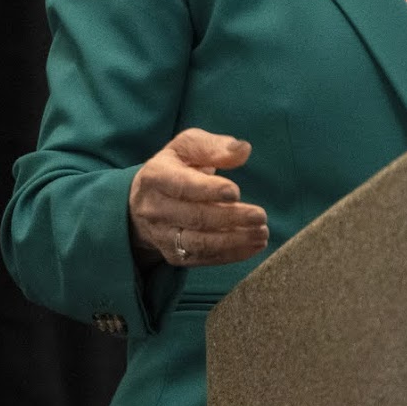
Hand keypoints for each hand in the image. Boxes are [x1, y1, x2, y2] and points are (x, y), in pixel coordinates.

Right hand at [128, 128, 268, 267]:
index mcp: (156, 177)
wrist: (145, 201)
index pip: (182, 186)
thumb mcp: (186, 147)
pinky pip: (204, 258)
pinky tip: (254, 246)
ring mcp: (162, 235)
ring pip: (199, 243)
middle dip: (230, 218)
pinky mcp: (173, 255)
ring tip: (261, 234)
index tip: (235, 192)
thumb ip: (213, 147)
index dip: (209, 190)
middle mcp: (154, 209)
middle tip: (260, 216)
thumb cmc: (174, 167)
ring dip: (234, 241)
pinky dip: (232, 255)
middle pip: (195, 217)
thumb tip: (243, 149)